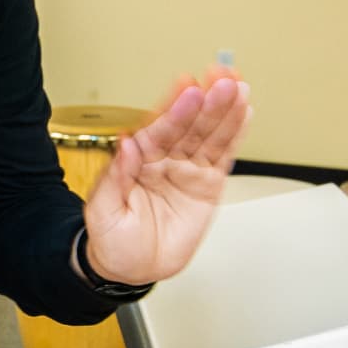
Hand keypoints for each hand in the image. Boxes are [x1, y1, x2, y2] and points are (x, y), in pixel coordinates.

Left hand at [81, 68, 250, 285]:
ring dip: (225, 111)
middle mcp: (165, 159)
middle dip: (207, 102)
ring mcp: (187, 169)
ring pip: (210, 136)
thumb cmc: (113, 238)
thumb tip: (125, 145)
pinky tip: (244, 111)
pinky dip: (235, 135)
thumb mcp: (103, 211)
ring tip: (239, 86)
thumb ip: (115, 178)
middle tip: (223, 79)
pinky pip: (223, 156)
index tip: (188, 90)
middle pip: (190, 126)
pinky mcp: (207, 185)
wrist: (131, 268)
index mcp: (137, 159)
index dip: (175, 110)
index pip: (159, 129)